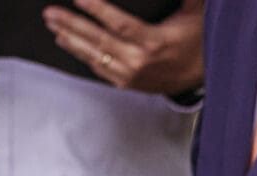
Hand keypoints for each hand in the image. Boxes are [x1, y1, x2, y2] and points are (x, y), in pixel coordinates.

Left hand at [43, 0, 203, 94]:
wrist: (205, 75)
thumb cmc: (198, 41)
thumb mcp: (194, 12)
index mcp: (155, 42)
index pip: (118, 24)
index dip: (96, 9)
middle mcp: (140, 61)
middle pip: (99, 41)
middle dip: (72, 24)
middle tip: (51, 13)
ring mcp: (133, 75)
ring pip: (96, 57)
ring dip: (71, 40)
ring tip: (54, 27)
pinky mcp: (130, 84)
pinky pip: (101, 70)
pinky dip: (83, 57)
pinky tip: (69, 44)